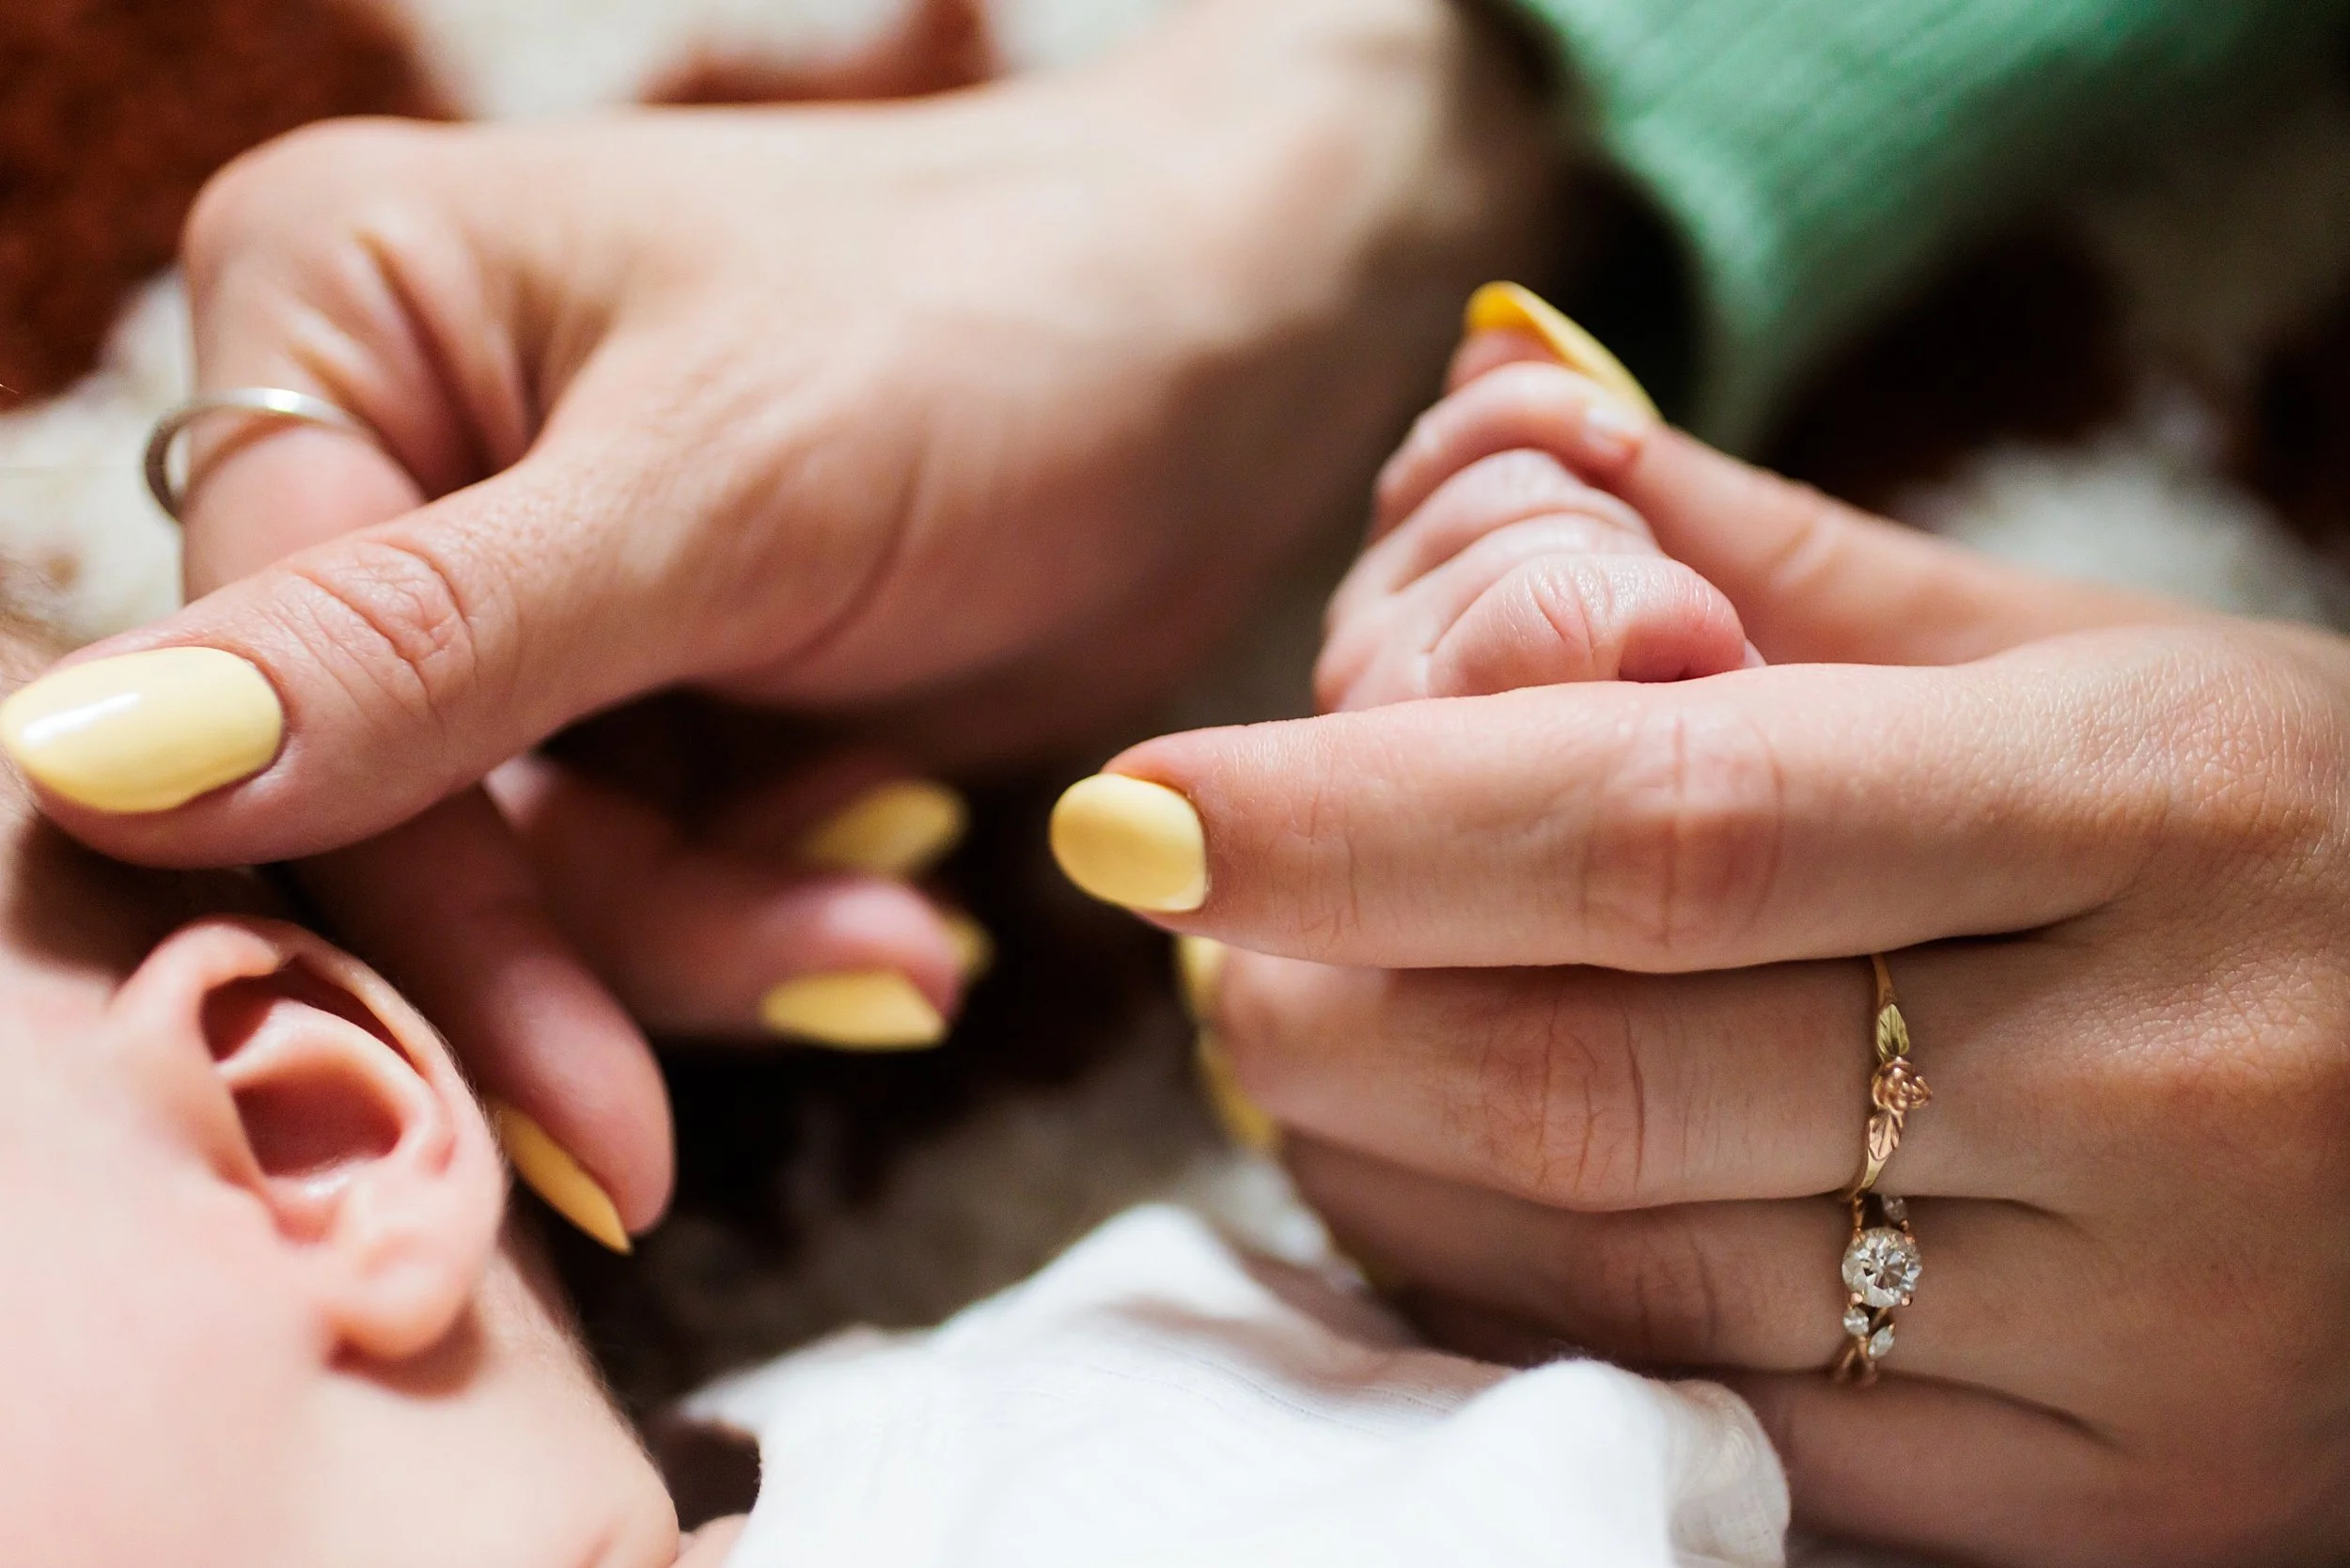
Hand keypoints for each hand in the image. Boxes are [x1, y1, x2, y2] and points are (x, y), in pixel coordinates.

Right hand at [0, 0, 1559, 1228]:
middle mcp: (399, 455)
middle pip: (388, 805)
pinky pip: (647, 884)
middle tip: (676, 1133)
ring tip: (903, 954)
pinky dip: (766, 935)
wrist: (1228, 339)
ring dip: (707, 953)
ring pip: (530, 879)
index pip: (282, 683)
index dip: (420, 910)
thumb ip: (427, 646)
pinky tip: (905, 925)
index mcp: (339, 316)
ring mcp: (527, 596)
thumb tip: (91, 766)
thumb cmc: (1000, 324)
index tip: (552, 1107)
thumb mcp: (725, 487)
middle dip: (580, 960)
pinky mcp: (654, 695)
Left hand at [1065, 361, 2349, 1560]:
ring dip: (1384, 1164)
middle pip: (1596, 1072)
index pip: (1665, 815)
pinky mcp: (2108, 1505)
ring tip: (1303, 1045)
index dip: (1361, 817)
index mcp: (2148, 805)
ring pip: (1621, 1276)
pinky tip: (1450, 1212)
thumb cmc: (2294, 846)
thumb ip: (1794, 567)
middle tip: (1205, 931)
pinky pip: (1718, 1425)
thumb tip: (1519, 423)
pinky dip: (1519, 1317)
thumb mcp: (2100, 665)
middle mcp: (2157, 1080)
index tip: (1135, 804)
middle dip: (1326, 1006)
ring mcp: (2139, 1330)